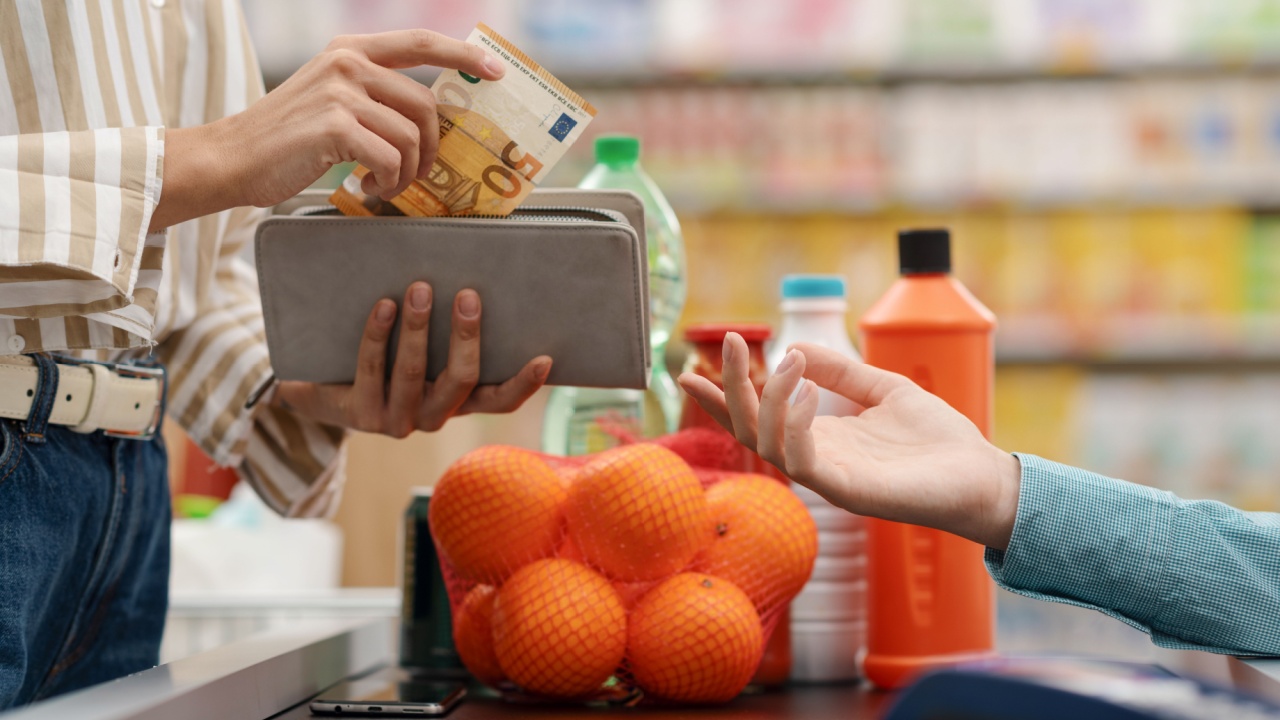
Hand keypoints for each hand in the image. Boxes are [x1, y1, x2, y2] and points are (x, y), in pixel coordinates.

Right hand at [152, 29, 503, 229]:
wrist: (232, 159)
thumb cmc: (285, 140)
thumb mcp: (330, 99)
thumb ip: (372, 97)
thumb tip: (428, 121)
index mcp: (350, 52)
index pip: (420, 43)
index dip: (463, 55)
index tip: (494, 69)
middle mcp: (348, 64)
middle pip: (426, 105)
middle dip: (430, 148)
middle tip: (412, 173)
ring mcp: (341, 92)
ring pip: (412, 136)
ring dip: (408, 171)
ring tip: (383, 183)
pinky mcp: (336, 125)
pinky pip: (392, 158)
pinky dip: (389, 181)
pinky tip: (367, 186)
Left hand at [272, 282, 551, 437]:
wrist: (324, 389)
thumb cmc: (385, 358)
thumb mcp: (422, 348)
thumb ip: (448, 330)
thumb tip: (474, 274)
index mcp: (456, 402)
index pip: (498, 401)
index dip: (523, 384)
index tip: (544, 357)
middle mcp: (433, 417)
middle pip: (460, 380)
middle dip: (466, 336)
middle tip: (468, 295)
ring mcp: (398, 420)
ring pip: (415, 373)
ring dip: (418, 327)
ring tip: (419, 288)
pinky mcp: (362, 415)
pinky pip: (373, 369)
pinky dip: (379, 334)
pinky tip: (384, 305)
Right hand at [677, 333, 1020, 549]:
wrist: (983, 477)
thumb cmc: (939, 439)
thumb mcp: (884, 388)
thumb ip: (841, 371)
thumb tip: (795, 347)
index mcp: (819, 437)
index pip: (755, 419)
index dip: (721, 397)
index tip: (688, 371)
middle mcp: (815, 459)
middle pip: (749, 429)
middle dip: (731, 388)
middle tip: (732, 342)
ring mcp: (828, 478)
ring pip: (767, 444)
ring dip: (766, 398)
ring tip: (784, 361)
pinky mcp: (848, 492)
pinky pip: (803, 461)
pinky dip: (794, 425)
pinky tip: (806, 393)